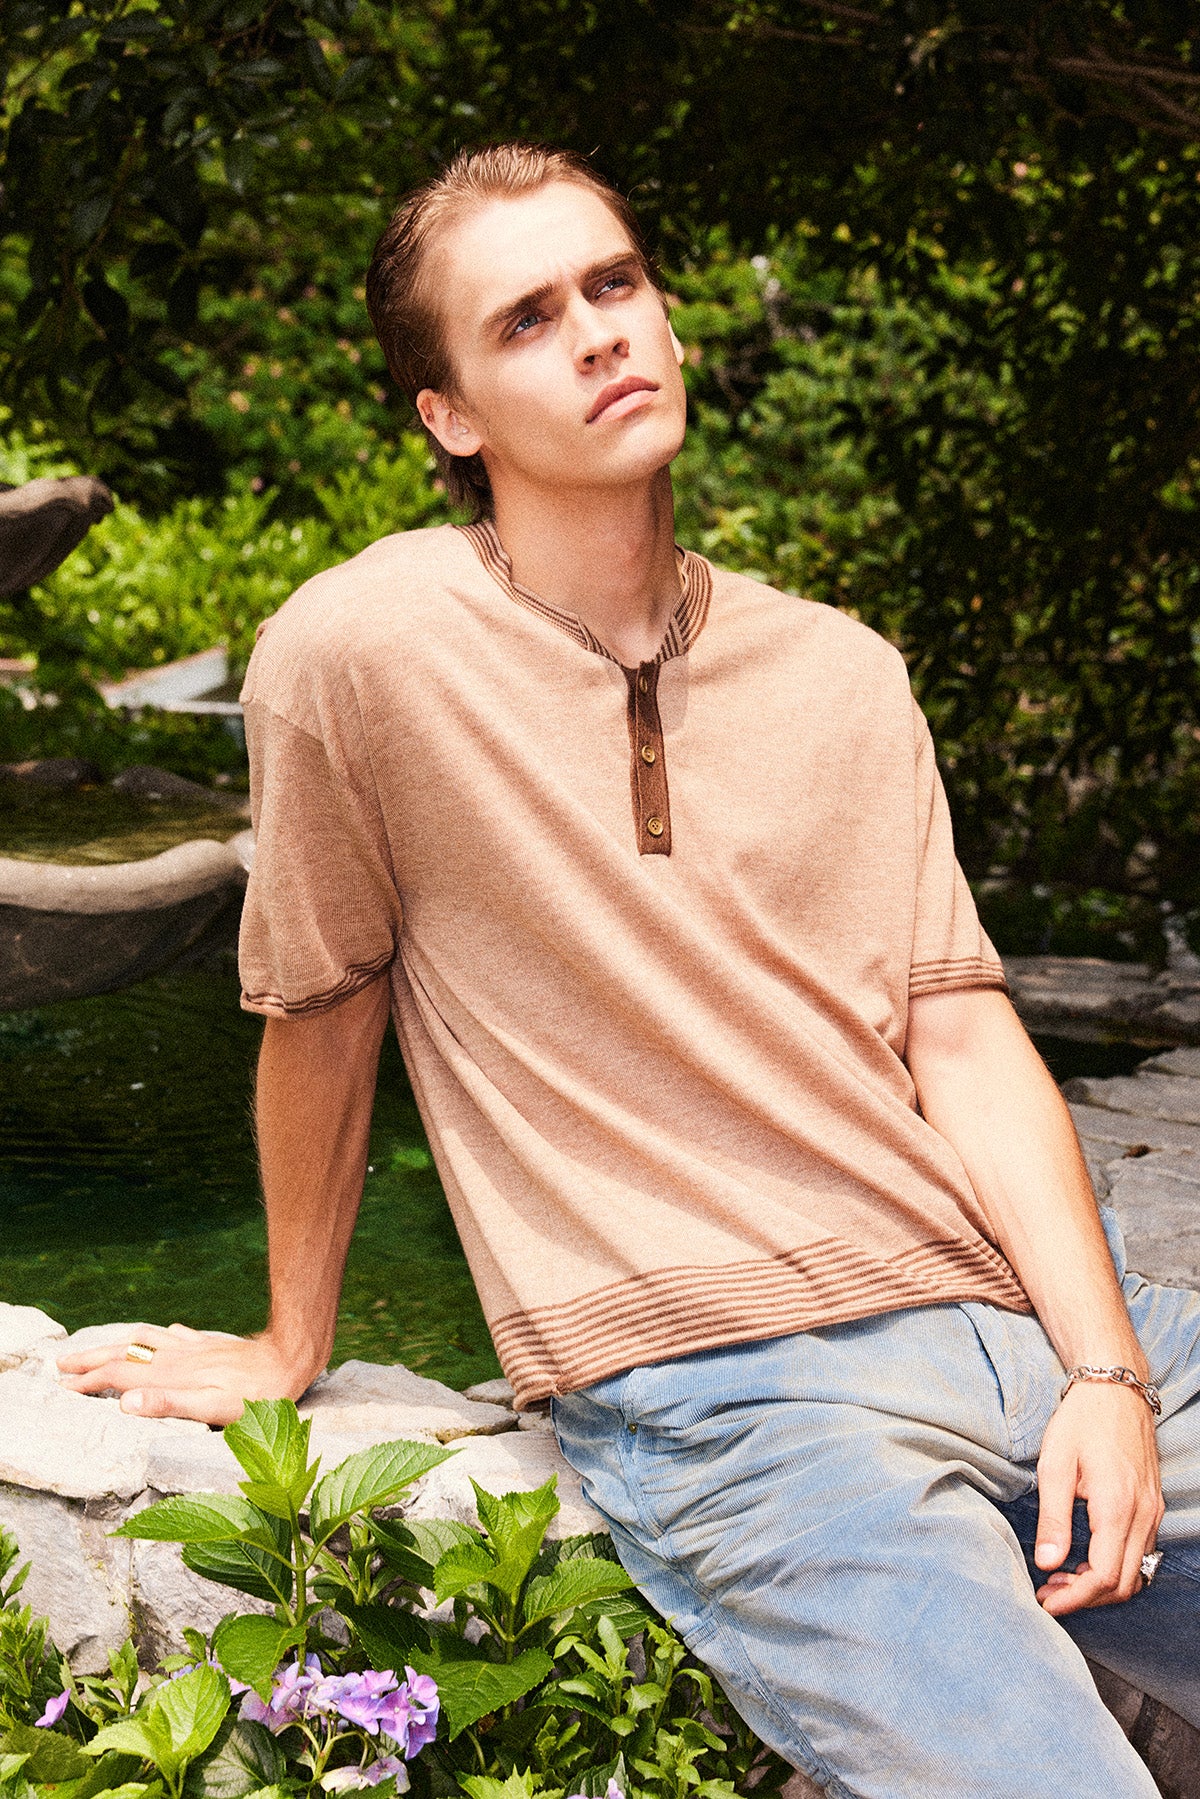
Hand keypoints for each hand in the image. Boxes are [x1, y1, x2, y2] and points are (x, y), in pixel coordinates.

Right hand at [56, 1322, 321, 1426]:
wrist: (288, 1360)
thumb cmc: (253, 1396)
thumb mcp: (211, 1409)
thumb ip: (167, 1404)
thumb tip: (123, 1403)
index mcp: (169, 1375)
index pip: (117, 1376)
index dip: (88, 1380)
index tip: (62, 1385)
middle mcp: (175, 1358)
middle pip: (124, 1354)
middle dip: (91, 1359)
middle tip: (61, 1362)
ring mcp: (192, 1349)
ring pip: (145, 1341)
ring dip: (117, 1343)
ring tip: (100, 1345)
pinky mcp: (210, 1345)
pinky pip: (175, 1336)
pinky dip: (159, 1335)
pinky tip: (162, 1333)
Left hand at [1033, 1379, 1163, 1616]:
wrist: (1114, 1390)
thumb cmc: (1080, 1423)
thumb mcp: (1055, 1465)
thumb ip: (1053, 1518)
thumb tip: (1046, 1564)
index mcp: (1117, 1507)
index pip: (1104, 1576)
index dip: (1075, 1598)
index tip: (1046, 1602)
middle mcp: (1143, 1515)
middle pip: (1124, 1584)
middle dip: (1086, 1598)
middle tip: (1048, 1594)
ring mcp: (1152, 1512)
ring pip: (1135, 1572)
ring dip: (1100, 1586)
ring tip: (1060, 1579)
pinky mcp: (1152, 1506)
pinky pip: (1140, 1553)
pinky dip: (1114, 1567)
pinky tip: (1084, 1559)